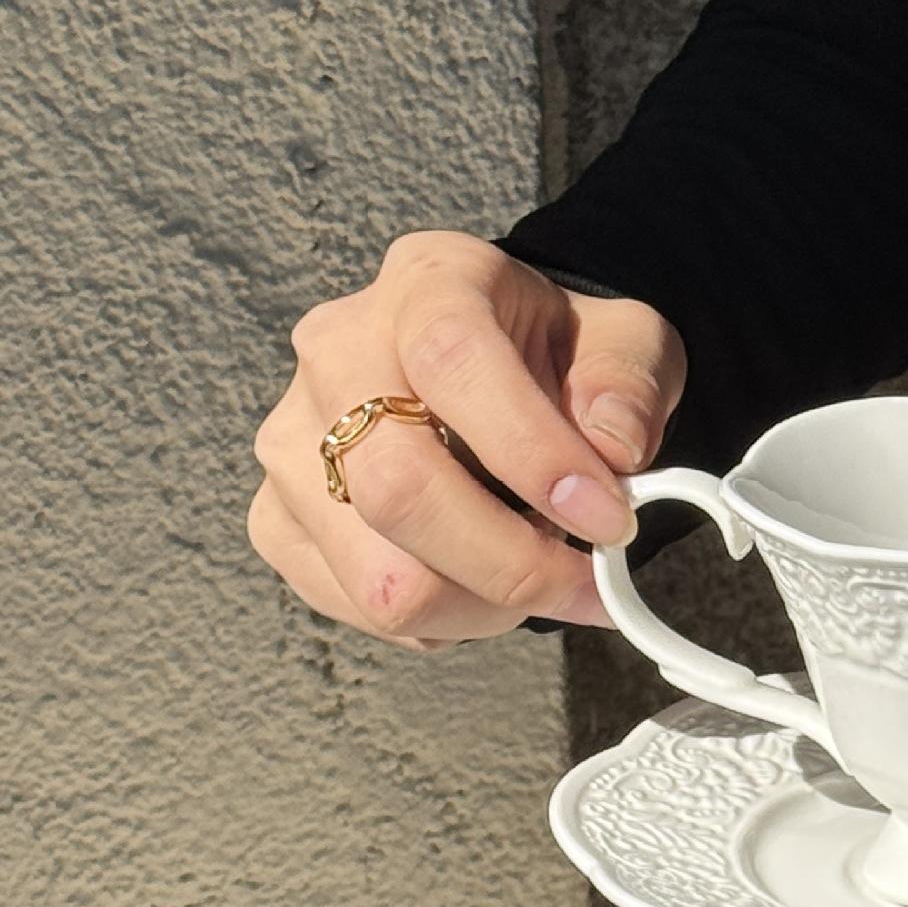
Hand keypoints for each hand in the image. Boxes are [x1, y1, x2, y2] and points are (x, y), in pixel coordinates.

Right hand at [248, 231, 684, 649]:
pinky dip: (445, 621)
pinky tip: (484, 583)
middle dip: (511, 563)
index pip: (453, 361)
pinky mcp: (279, 519)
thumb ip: (629, 384)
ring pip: (380, 573)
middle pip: (397, 488)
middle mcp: (338, 352)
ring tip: (538, 578)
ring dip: (484, 604)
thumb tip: (613, 449)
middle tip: (588, 585)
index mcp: (429, 285)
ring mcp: (294, 441)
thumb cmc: (559, 357)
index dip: (532, 452)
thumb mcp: (624, 342)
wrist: (499, 375)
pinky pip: (361, 607)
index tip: (608, 519)